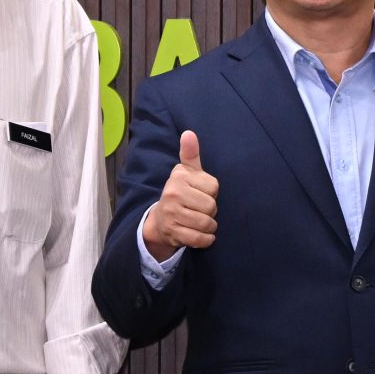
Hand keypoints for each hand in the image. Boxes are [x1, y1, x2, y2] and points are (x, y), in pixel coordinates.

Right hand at [142, 129, 220, 254]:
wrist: (160, 220)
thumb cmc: (181, 193)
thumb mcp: (186, 172)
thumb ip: (190, 154)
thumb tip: (189, 133)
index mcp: (179, 176)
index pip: (214, 187)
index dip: (211, 193)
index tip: (199, 193)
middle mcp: (172, 193)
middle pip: (211, 206)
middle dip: (210, 211)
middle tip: (198, 210)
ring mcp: (171, 213)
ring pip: (207, 223)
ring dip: (209, 227)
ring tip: (199, 222)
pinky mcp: (173, 232)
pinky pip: (200, 239)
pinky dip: (205, 240)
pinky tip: (201, 235)